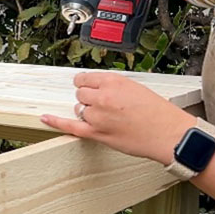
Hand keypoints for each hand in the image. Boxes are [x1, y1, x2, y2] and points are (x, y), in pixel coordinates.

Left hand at [40, 71, 194, 163]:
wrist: (169, 135)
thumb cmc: (158, 113)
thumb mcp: (136, 88)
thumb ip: (114, 87)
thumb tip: (97, 88)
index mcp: (114, 81)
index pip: (86, 78)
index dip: (88, 84)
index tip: (88, 87)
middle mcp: (103, 96)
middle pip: (81, 94)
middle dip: (90, 99)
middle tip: (107, 107)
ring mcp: (98, 116)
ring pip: (79, 109)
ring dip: (89, 113)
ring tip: (109, 118)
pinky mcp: (97, 133)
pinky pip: (70, 126)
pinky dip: (55, 121)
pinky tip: (45, 117)